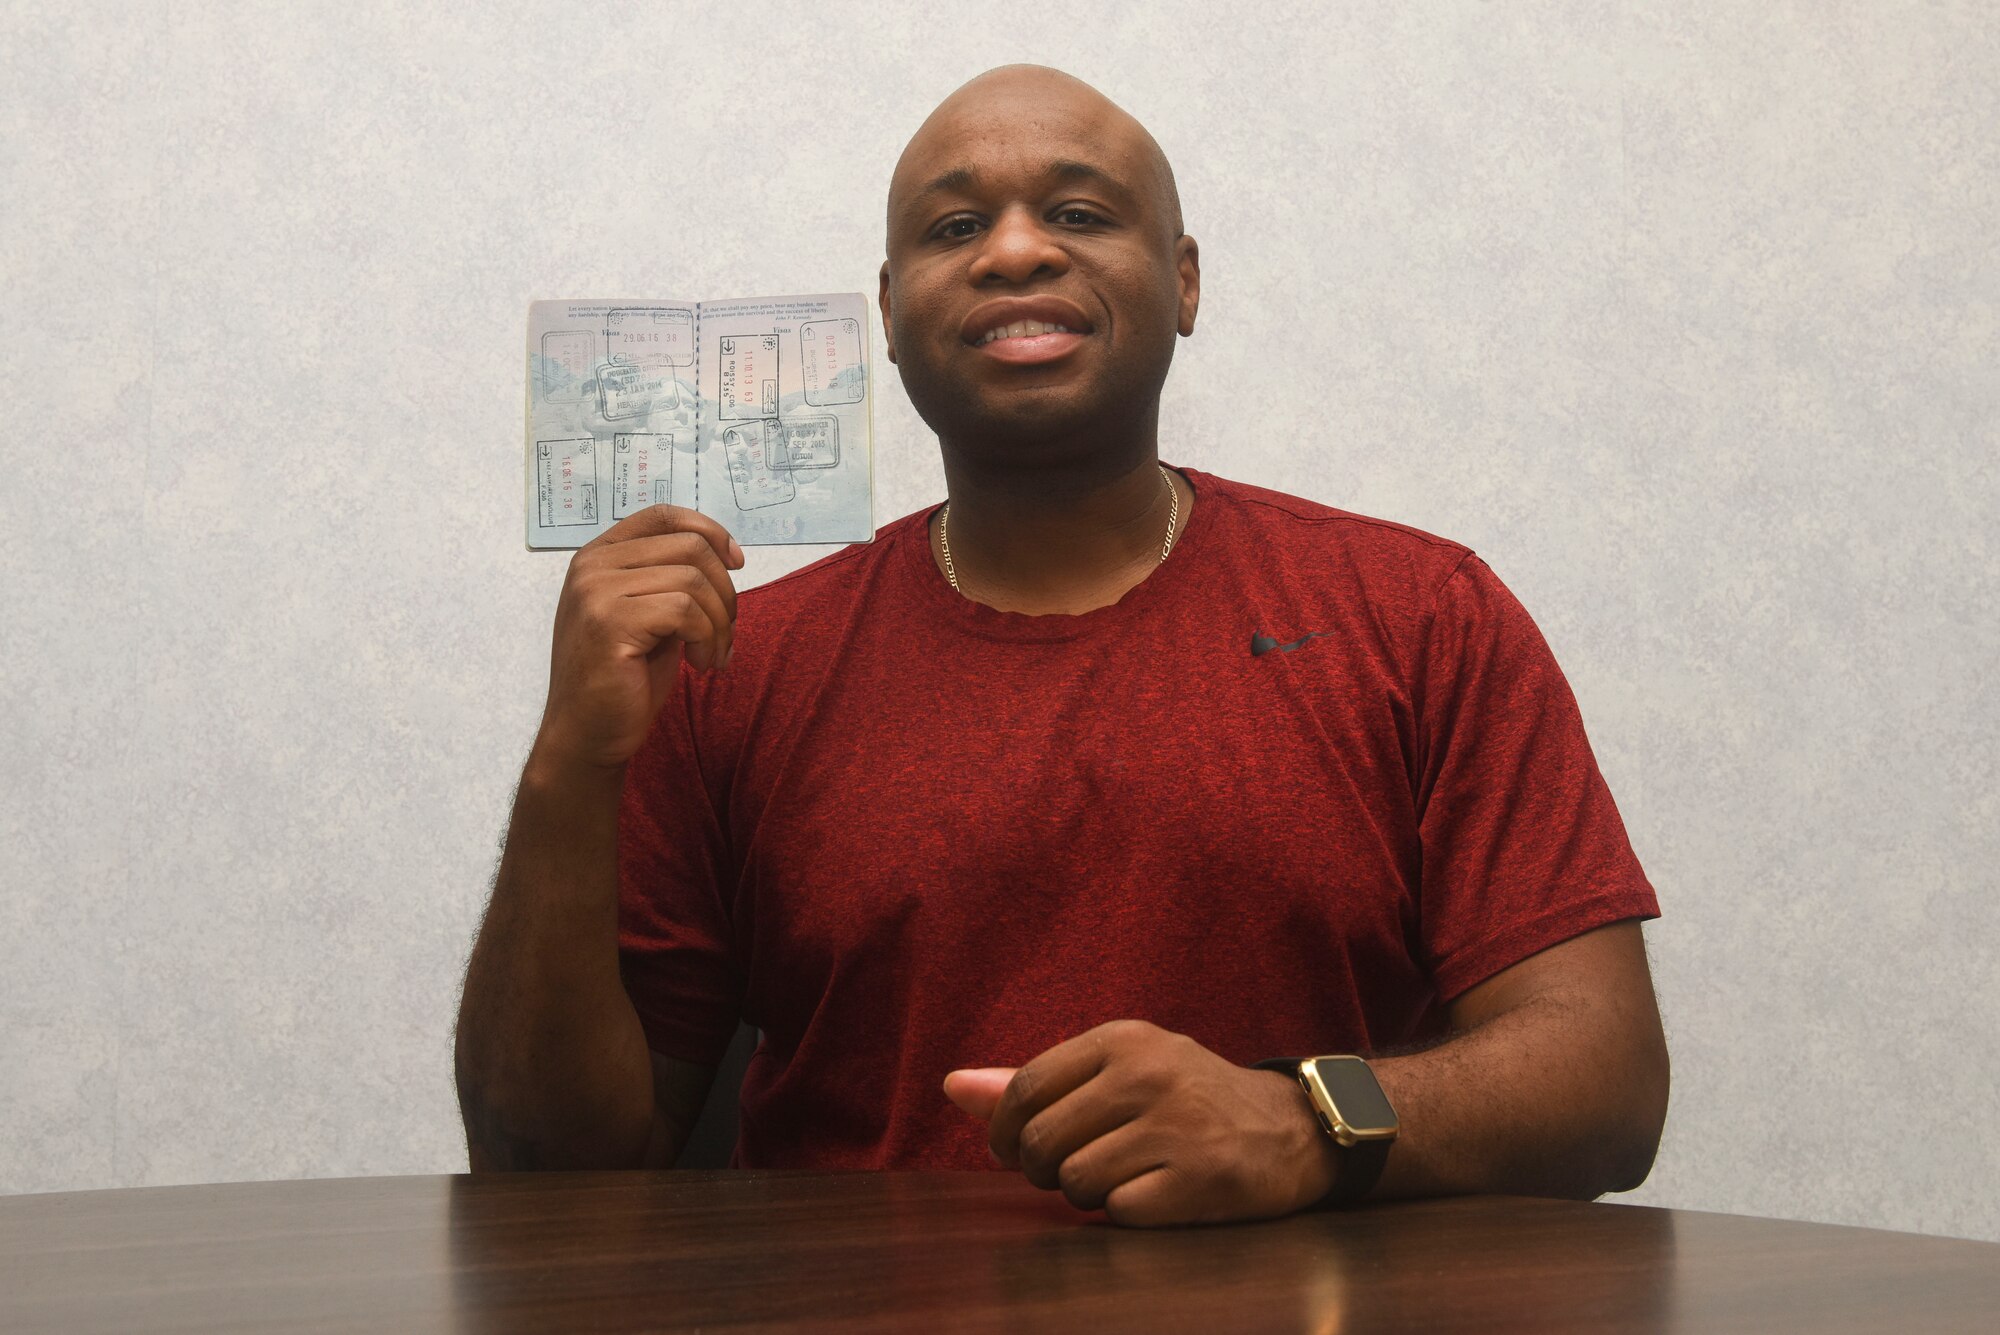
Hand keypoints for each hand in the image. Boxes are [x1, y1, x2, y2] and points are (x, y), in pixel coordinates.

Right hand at [535, 503, 743, 771]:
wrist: (588, 735)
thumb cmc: (624, 679)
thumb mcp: (651, 614)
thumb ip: (671, 578)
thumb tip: (726, 553)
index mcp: (599, 556)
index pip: (663, 515)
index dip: (710, 531)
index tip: (736, 563)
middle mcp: (592, 566)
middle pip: (689, 546)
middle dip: (724, 591)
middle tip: (724, 633)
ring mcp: (596, 592)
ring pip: (693, 579)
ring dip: (719, 623)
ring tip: (712, 656)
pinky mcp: (610, 622)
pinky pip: (686, 611)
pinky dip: (708, 639)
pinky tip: (701, 665)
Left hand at [942, 1019, 1338, 1227]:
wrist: (1290, 1130)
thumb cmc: (1185, 1098)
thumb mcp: (1118, 1070)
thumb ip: (1035, 1081)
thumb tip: (953, 1087)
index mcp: (1122, 1039)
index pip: (1024, 1089)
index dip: (1005, 1132)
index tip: (1016, 1151)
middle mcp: (1148, 1074)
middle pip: (1043, 1142)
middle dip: (1045, 1170)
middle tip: (1071, 1170)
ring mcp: (1177, 1125)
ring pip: (1075, 1181)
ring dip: (1085, 1195)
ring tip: (1119, 1178)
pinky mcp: (1200, 1178)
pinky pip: (1119, 1211)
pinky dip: (1126, 1212)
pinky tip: (1154, 1194)